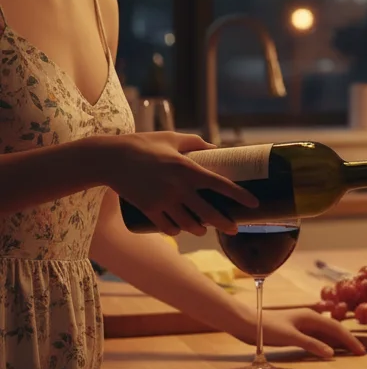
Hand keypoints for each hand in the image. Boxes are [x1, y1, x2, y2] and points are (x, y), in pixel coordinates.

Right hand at [96, 132, 258, 236]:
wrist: (110, 158)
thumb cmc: (144, 144)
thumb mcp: (172, 138)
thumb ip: (196, 143)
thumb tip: (216, 148)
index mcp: (187, 169)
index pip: (220, 184)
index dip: (239, 195)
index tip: (253, 204)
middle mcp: (178, 187)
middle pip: (208, 212)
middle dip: (224, 223)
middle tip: (235, 229)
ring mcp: (163, 201)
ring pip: (188, 224)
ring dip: (199, 229)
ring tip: (204, 228)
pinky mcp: (148, 209)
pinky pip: (168, 227)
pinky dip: (176, 230)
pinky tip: (180, 230)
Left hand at [255, 307, 366, 358]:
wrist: (248, 323)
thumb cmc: (268, 328)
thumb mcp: (291, 337)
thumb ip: (311, 344)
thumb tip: (331, 353)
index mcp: (311, 317)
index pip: (337, 328)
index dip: (350, 340)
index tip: (361, 351)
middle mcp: (310, 318)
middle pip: (334, 329)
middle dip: (348, 340)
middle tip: (360, 353)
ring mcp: (303, 324)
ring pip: (326, 333)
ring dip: (338, 342)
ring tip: (349, 352)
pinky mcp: (297, 331)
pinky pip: (317, 337)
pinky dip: (326, 344)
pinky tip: (328, 350)